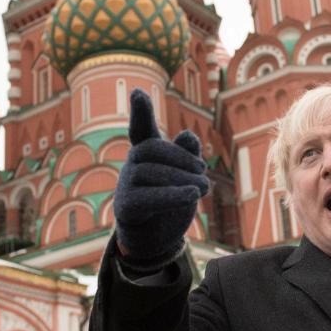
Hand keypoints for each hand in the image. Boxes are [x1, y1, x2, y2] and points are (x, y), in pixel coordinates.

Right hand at [114, 89, 208, 268]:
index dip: (140, 111)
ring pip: (153, 173)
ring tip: (204, 189)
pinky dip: (173, 195)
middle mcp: (133, 163)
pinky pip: (150, 197)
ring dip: (183, 180)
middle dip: (182, 158)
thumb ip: (188, 154)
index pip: (141, 128)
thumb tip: (188, 136)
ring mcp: (126, 184)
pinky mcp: (126, 206)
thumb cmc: (170, 199)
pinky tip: (192, 195)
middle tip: (205, 173)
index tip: (137, 92)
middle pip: (154, 149)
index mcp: (147, 151)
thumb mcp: (185, 175)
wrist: (155, 238)